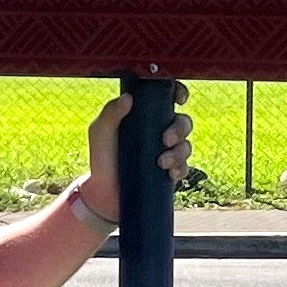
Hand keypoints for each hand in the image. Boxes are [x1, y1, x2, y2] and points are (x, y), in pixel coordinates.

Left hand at [79, 82, 193, 218]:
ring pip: (186, 146)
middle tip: (166, 140)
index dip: (179, 94)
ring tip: (161, 163)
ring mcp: (168, 152)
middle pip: (183, 122)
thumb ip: (110, 113)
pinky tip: (170, 174)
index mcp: (146, 117)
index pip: (168, 99)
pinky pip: (185, 168)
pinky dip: (180, 169)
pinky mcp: (170, 172)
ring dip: (179, 153)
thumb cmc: (101, 158)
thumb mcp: (100, 132)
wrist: (103, 193)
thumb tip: (128, 98)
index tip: (179, 99)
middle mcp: (160, 132)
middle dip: (180, 129)